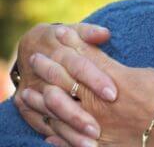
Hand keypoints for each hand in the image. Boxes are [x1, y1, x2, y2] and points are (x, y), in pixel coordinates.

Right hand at [13, 23, 115, 140]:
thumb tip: (105, 34)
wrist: (32, 47)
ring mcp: (32, 90)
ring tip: (92, 144)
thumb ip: (90, 33)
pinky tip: (78, 146)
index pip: (78, 67)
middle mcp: (43, 72)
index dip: (95, 80)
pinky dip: (58, 137)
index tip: (113, 94)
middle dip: (80, 113)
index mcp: (58, 51)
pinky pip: (40, 123)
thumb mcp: (76, 31)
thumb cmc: (65, 39)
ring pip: (51, 114)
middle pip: (62, 95)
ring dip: (70, 130)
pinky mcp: (26, 105)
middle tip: (99, 129)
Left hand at [20, 44, 153, 146]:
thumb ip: (119, 71)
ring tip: (29, 95)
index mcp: (109, 80)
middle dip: (49, 68)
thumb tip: (107, 68)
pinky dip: (56, 136)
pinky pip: (69, 142)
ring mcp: (94, 125)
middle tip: (37, 60)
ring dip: (41, 102)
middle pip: (64, 82)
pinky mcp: (98, 145)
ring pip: (58, 113)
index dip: (69, 45)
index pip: (82, 58)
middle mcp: (96, 102)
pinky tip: (48, 133)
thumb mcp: (144, 74)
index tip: (58, 34)